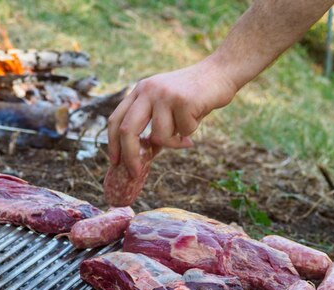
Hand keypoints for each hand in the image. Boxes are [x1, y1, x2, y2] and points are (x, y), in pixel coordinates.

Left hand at [107, 58, 237, 177]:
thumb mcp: (166, 109)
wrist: (220, 72)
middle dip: (130, 156)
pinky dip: (189, 134)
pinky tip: (197, 118)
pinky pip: (181, 132)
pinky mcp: (183, 100)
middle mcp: (147, 90)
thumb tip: (142, 157)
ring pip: (159, 136)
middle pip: (127, 129)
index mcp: (139, 91)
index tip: (115, 162)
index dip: (112, 143)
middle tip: (135, 172)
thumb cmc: (193, 96)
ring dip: (173, 142)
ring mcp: (164, 94)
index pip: (116, 119)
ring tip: (184, 133)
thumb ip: (153, 128)